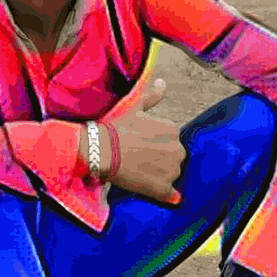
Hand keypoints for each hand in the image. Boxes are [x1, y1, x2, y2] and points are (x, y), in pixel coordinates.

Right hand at [105, 78, 184, 203]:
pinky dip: (164, 193)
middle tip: (138, 158)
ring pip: (171, 174)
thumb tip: (162, 83)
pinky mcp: (162, 187)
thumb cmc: (114, 126)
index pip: (170, 140)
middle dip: (160, 158)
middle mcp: (177, 149)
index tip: (140, 145)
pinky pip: (169, 194)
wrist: (99, 150)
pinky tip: (151, 189)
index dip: (155, 144)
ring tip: (139, 171)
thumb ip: (152, 96)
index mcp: (172, 129)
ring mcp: (171, 169)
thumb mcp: (134, 106)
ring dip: (160, 174)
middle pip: (173, 157)